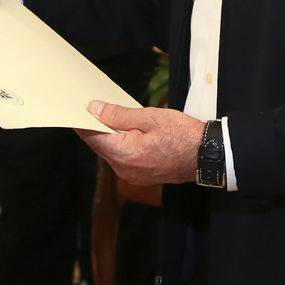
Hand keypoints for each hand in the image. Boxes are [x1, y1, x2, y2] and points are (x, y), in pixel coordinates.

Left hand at [76, 102, 205, 185]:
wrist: (207, 156)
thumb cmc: (182, 135)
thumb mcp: (148, 117)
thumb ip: (118, 115)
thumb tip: (94, 108)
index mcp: (124, 154)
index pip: (91, 137)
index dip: (82, 122)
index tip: (76, 109)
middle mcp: (124, 170)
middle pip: (100, 145)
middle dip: (97, 127)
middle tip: (96, 107)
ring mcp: (132, 176)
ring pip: (111, 152)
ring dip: (110, 137)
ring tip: (115, 117)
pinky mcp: (140, 178)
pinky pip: (122, 159)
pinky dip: (121, 146)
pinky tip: (128, 133)